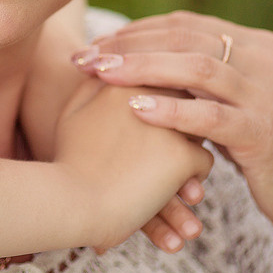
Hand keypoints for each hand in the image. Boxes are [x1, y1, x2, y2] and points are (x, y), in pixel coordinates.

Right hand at [23, 3, 206, 253]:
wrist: (69, 203)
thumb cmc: (69, 160)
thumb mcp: (73, 113)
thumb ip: (95, 85)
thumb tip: (112, 70)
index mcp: (123, 77)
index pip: (161, 79)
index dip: (160, 105)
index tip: (152, 130)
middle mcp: (150, 91)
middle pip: (183, 100)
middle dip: (180, 124)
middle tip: (166, 152)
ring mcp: (169, 121)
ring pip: (198, 129)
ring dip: (189, 150)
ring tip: (179, 180)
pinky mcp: (183, 154)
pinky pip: (202, 162)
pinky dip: (191, 180)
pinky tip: (178, 195)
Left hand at [73, 10, 272, 250]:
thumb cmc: (269, 148)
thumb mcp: (240, 100)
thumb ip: (205, 76)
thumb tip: (145, 56)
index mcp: (256, 44)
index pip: (183, 24)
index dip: (134, 31)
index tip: (95, 44)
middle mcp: (264, 59)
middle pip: (183, 38)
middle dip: (128, 46)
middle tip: (84, 58)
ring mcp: (268, 94)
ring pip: (195, 68)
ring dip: (141, 68)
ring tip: (100, 75)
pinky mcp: (266, 132)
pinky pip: (211, 116)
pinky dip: (171, 111)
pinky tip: (136, 110)